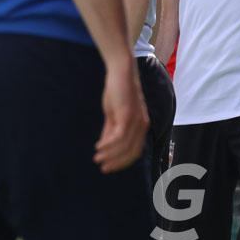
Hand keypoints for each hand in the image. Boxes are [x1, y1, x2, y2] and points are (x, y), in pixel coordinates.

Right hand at [94, 57, 148, 172]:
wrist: (121, 71)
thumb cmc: (117, 91)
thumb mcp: (113, 114)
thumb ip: (110, 129)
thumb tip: (105, 146)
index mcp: (141, 126)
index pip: (135, 151)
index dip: (122, 161)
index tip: (109, 167)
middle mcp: (142, 125)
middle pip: (132, 152)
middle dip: (117, 163)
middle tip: (103, 168)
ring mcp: (136, 121)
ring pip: (124, 146)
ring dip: (110, 155)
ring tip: (97, 158)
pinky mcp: (128, 115)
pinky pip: (118, 137)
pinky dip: (108, 145)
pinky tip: (98, 147)